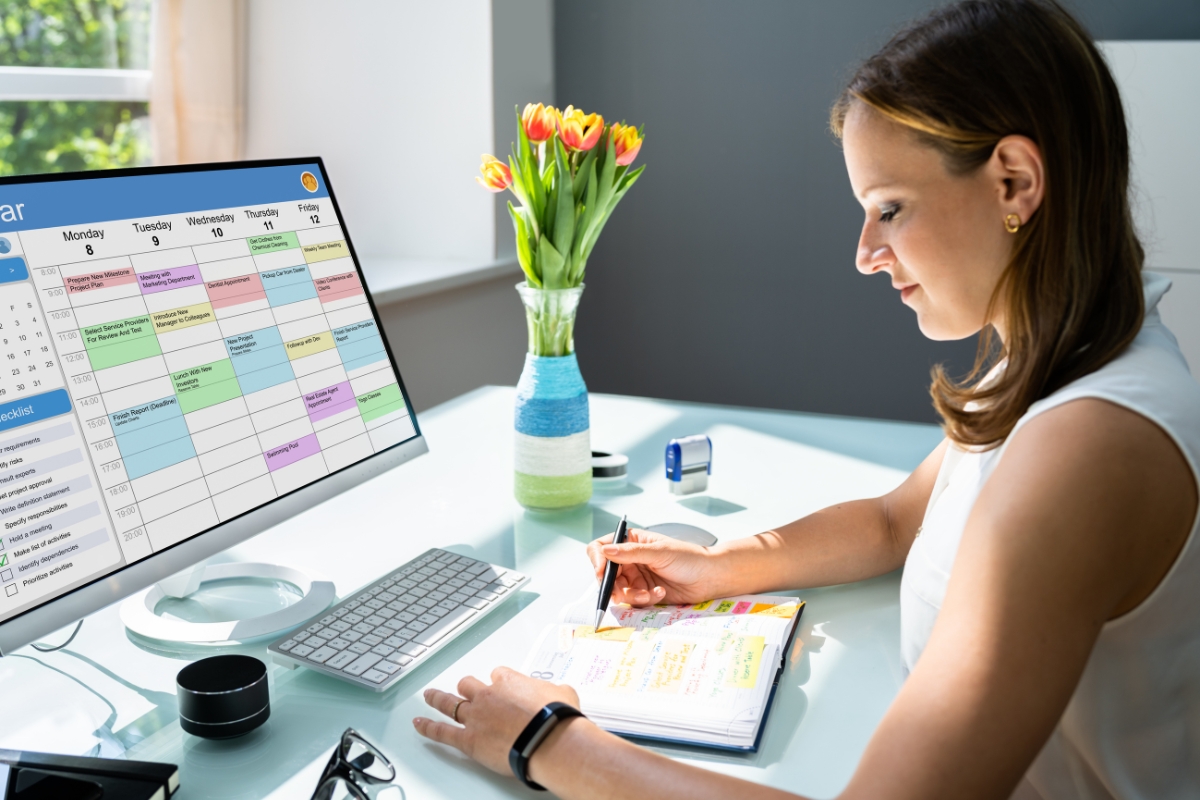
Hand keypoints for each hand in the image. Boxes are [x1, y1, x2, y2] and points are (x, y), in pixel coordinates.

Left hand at [414, 667, 583, 777]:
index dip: (499, 681)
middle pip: (469, 685)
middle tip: (465, 689)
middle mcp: (488, 695)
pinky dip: (428, 728)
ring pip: (450, 703)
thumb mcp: (563, 694)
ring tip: (429, 696)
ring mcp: (475, 717)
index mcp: (509, 681)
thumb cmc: (556, 718)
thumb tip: (560, 693)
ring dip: (438, 699)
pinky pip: (442, 732)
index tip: (501, 686)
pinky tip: (419, 724)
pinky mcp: (468, 739)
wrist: (548, 739)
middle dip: (467, 687)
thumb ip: (555, 691)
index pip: (498, 674)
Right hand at [586, 527, 720, 605]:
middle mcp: (629, 559)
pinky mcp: (643, 593)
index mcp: (631, 541)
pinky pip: (632, 601)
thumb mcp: (659, 552)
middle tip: (625, 591)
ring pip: (617, 591)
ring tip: (649, 594)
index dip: (598, 560)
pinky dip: (644, 600)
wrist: (709, 578)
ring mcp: (636, 577)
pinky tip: (660, 593)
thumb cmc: (688, 558)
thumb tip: (605, 551)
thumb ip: (631, 552)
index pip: (601, 548)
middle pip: (605, 574)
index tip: (602, 572)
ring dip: (631, 595)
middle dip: (614, 585)